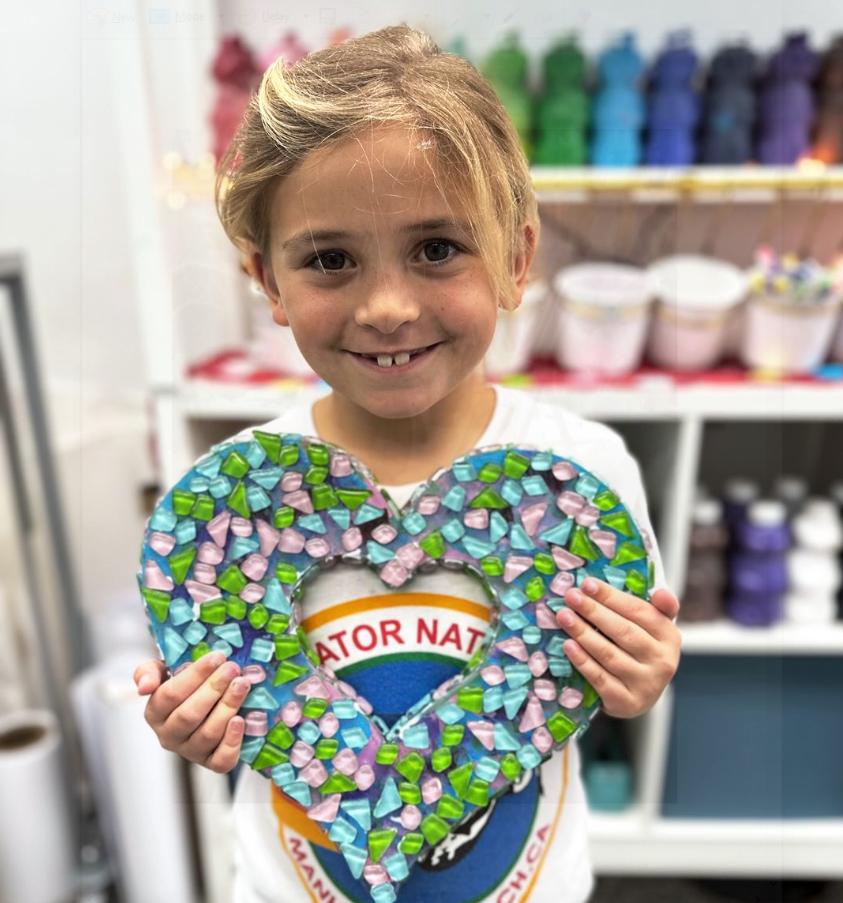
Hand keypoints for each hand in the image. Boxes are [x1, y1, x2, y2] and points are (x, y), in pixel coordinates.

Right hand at [133, 651, 248, 772]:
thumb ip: (149, 672)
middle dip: (214, 689)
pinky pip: (221, 760)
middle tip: (233, 669)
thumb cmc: (185, 684)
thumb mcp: (163, 671)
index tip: (217, 657)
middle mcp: (169, 736)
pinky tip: (241, 720)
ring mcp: (190, 751)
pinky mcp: (212, 763)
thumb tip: (145, 688)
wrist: (206, 703)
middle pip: (189, 715)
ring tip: (242, 685)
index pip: (171, 694)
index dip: (195, 675)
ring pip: (207, 734)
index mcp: (155, 713)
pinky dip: (232, 741)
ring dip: (227, 707)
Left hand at [556, 577, 681, 718]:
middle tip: (571, 596)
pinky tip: (568, 645)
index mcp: (669, 636)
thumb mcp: (652, 628)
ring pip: (609, 654)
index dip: (612, 597)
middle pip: (623, 631)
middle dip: (593, 611)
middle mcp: (662, 662)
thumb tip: (661, 593)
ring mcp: (645, 684)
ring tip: (564, 616)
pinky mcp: (626, 702)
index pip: (639, 611)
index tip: (587, 584)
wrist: (637, 696)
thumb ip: (657, 607)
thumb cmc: (639, 651)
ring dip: (583, 633)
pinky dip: (582, 660)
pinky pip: (600, 678)